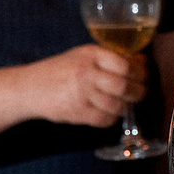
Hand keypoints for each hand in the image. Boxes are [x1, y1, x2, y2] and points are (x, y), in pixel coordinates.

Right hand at [29, 44, 144, 127]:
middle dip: (139, 91)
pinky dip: (111, 118)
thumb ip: (108, 58)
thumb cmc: (59, 70)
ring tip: (124, 103)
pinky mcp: (77, 113)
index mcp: (90, 54)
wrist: (29, 87)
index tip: (144, 75)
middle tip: (140, 92)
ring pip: (118, 105)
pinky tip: (108, 112)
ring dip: (126, 106)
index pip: (125, 64)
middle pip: (125, 85)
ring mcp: (81, 94)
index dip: (140, 72)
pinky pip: (105, 119)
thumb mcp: (81, 55)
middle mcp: (86, 72)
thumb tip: (141, 62)